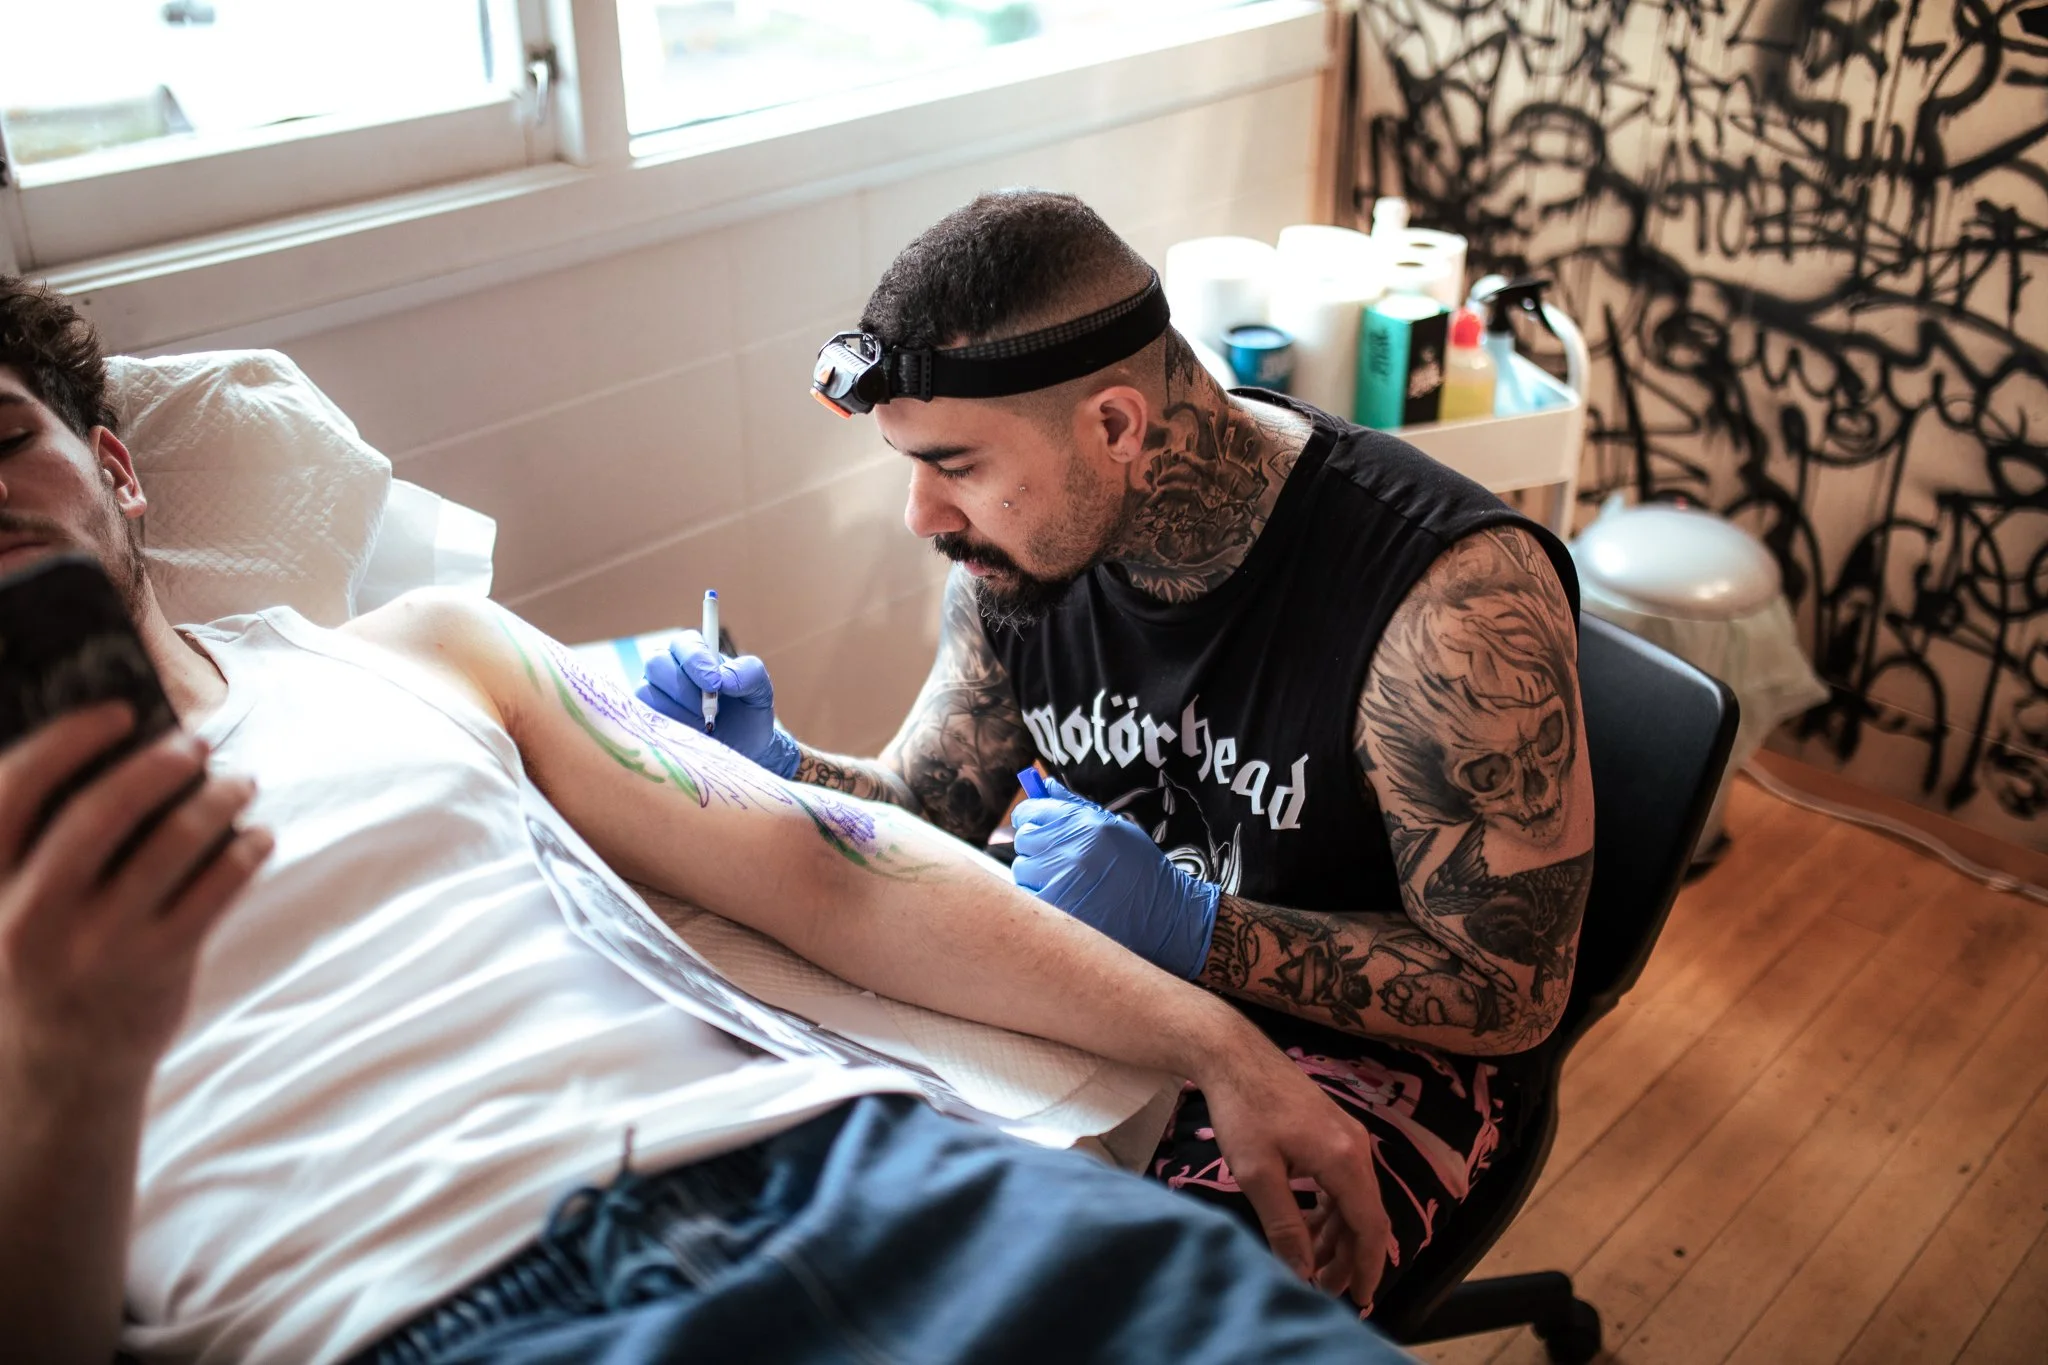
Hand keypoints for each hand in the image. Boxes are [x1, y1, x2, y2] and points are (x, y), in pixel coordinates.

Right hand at [0, 704, 272, 1086]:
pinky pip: (216, 890)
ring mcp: (98, 942)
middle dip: (159, 764)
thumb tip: (132, 754)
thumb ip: (48, 843)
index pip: (13, 790)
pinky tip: (257, 836)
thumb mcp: (16, 904)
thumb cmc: (43, 961)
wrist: (60, 1069)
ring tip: (241, 782)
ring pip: (173, 844)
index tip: (117, 712)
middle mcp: (33, 912)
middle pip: (101, 811)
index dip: (67, 740)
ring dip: (218, 800)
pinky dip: (245, 851)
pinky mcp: (157, 966)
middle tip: (197, 743)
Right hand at [638, 630, 799, 777]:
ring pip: (647, 692)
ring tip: (704, 727)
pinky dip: (666, 729)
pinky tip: (689, 738)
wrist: (744, 750)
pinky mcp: (645, 722)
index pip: (684, 643)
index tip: (715, 683)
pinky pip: (641, 719)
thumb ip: (749, 673)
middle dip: (683, 687)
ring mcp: (653, 696)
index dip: (696, 660)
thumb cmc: (748, 714)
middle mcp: (668, 671)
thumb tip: (723, 677)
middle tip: (708, 710)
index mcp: (695, 655)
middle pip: (656, 663)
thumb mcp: (760, 690)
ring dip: (677, 711)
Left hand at [1012, 779, 1218, 978]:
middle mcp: (1071, 848)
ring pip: (1022, 868)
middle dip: (1035, 845)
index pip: (1032, 810)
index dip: (1028, 815)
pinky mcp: (1056, 909)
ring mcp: (1061, 880)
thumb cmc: (1140, 868)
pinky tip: (1065, 898)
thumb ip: (1076, 806)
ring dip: (1036, 873)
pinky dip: (1039, 896)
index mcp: (1086, 823)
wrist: (1163, 914)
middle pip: (1024, 838)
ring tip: (1067, 880)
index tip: (1030, 821)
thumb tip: (1044, 786)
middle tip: (1056, 856)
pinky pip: (1028, 895)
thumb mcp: (1115, 827)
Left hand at [1193, 1027, 1393, 1309]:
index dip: (1367, 1268)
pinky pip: (1341, 1182)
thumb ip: (1284, 1226)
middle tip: (1325, 1290)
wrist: (1233, 1052)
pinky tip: (1306, 1225)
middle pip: (1366, 1216)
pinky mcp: (1332, 1131)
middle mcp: (1357, 1149)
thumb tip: (1303, 1273)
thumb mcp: (1257, 1174)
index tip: (1359, 1302)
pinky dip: (1328, 1209)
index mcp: (1345, 1161)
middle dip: (1348, 1257)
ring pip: (1353, 1200)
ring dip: (1336, 1235)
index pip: (1370, 1227)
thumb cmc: (1243, 1110)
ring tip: (1311, 1263)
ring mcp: (1347, 1137)